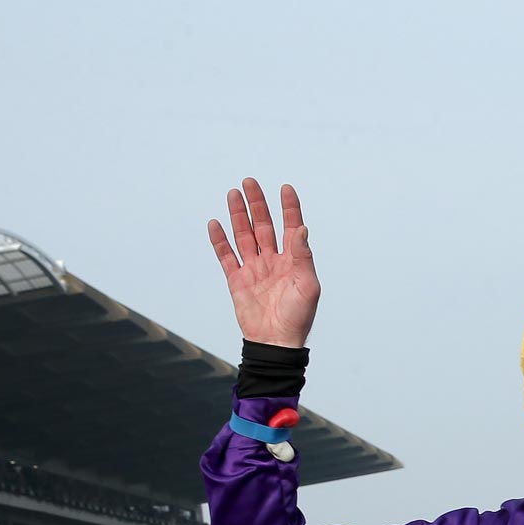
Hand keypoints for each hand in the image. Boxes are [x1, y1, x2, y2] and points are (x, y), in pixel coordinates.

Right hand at [208, 179, 318, 347]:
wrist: (275, 342)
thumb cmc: (297, 317)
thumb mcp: (308, 285)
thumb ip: (303, 255)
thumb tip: (301, 228)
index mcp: (293, 261)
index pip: (291, 227)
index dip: (289, 208)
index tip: (285, 189)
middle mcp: (273, 261)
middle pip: (264, 226)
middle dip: (257, 204)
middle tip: (250, 182)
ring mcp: (254, 269)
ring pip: (244, 236)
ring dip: (239, 215)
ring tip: (233, 194)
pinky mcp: (237, 281)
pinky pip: (226, 256)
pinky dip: (220, 241)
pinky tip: (215, 223)